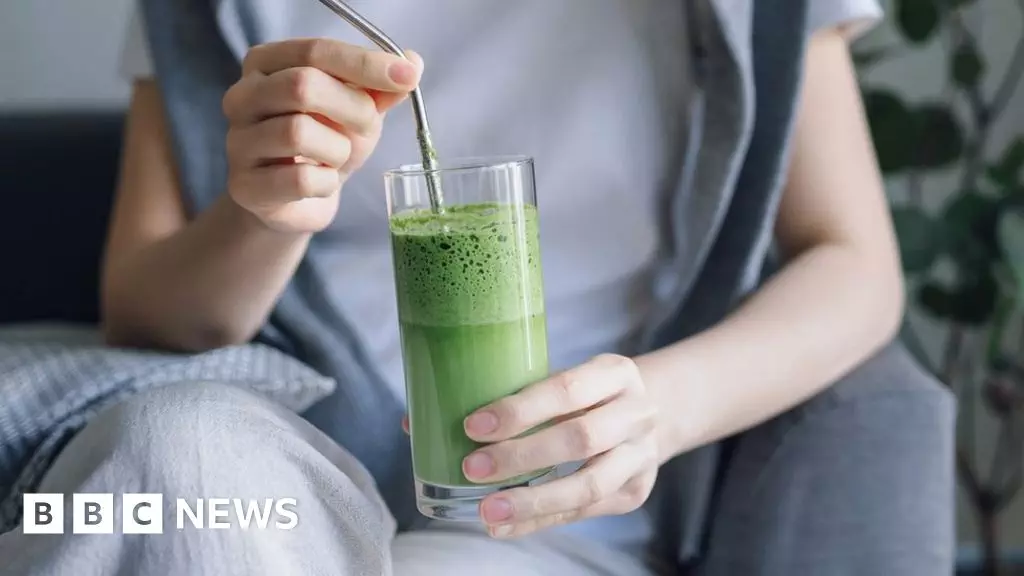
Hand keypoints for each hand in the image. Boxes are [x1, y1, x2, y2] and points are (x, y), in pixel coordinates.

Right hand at [222, 39, 422, 232]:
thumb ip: (380, 88)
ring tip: (336, 157)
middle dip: (353, 108)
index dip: (364, 63)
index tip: (406, 76)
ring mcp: (238, 142)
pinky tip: (323, 182)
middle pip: (302, 86)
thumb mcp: (357, 109)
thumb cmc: (325, 143)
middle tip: (368, 126)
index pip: (315, 51)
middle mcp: (241, 96)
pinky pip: (300, 179)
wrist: (299, 199)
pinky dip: (327, 183)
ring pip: (299, 133)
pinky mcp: (245, 187)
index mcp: (266, 63)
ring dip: (338, 149)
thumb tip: (412, 63)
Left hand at [463, 354, 658, 537]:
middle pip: (580, 439)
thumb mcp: (570, 379)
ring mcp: (640, 456)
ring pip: (589, 486)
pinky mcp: (634, 492)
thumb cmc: (590, 395)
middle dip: (522, 456)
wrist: (646, 416)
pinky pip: (583, 512)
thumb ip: (525, 396)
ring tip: (489, 509)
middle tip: (473, 468)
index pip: (567, 390)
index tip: (473, 427)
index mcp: (616, 373)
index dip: (520, 410)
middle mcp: (637, 413)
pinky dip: (539, 521)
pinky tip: (505, 526)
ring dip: (533, 501)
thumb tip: (444, 425)